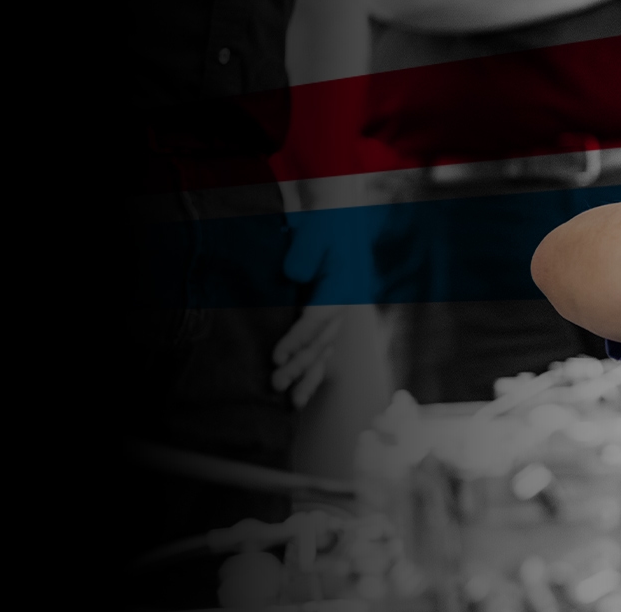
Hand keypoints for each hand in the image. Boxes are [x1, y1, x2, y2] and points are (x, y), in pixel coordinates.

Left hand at [274, 211, 373, 406]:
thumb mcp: (317, 229)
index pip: (318, 318)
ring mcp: (338, 313)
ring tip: (293, 403)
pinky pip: (322, 347)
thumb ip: (306, 251)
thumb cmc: (325, 223)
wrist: (339, 217)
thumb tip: (295, 277)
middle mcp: (344, 305)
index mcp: (343, 286)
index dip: (298, 339)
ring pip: (325, 351)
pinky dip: (313, 368)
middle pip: (322, 342)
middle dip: (300, 366)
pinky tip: (303, 389)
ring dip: (308, 376)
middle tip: (276, 385)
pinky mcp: (328, 316)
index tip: (276, 357)